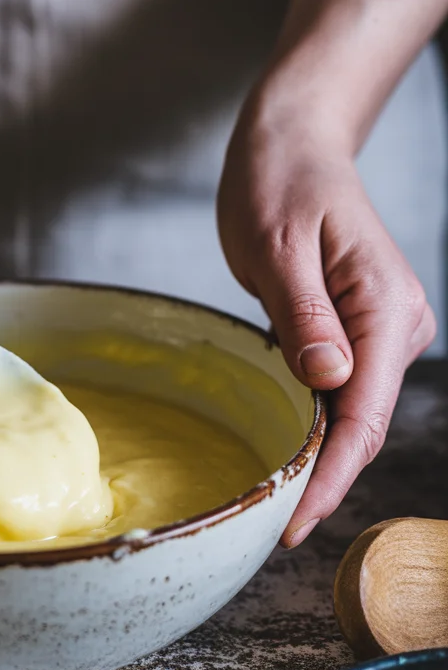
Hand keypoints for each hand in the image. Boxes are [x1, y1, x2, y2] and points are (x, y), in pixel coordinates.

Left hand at [218, 99, 435, 546]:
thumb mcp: (279, 244)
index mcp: (385, 306)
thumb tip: (330, 382)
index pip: (364, 414)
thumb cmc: (280, 180)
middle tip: (273, 527)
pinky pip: (340, 389)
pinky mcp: (355, 328)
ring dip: (320, 457)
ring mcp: (380, 328)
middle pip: (364, 423)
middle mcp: (396, 323)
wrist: (292, 142)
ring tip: (277, 504)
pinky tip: (289, 453)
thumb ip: (305, 315)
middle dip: (325, 479)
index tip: (293, 524)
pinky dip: (316, 424)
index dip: (331, 477)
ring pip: (353, 412)